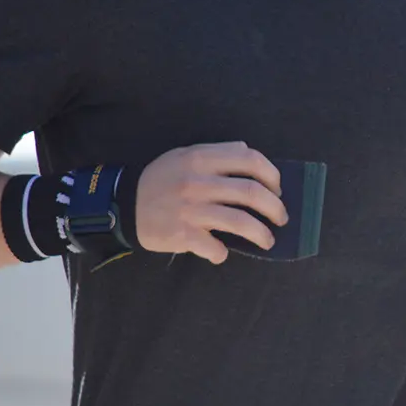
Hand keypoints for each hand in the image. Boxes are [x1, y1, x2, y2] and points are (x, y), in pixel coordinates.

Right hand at [135, 141, 288, 263]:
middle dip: (275, 208)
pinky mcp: (183, 235)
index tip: (277, 187)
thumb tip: (248, 153)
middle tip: (281, 217)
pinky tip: (222, 252)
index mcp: (201, 158)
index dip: (271, 174)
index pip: (249, 160)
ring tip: (267, 240)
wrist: (123, 204)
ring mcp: (191, 210)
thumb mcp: (185, 155)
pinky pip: (215, 247)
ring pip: (240, 222)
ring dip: (261, 233)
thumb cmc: (161, 179)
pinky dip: (223, 252)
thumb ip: (216, 153)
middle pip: (252, 193)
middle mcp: (198, 182)